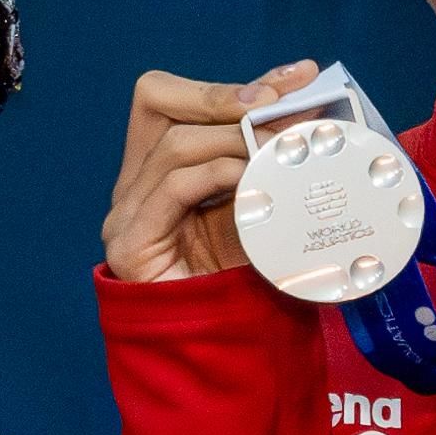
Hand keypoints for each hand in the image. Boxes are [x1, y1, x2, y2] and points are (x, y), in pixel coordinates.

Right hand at [101, 61, 314, 282]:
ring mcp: (124, 214)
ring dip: (236, 139)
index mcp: (157, 170)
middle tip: (286, 108)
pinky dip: (218, 173)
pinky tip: (252, 179)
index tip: (296, 77)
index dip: (231, 82)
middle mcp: (133, 185)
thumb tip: (312, 113)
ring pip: (174, 144)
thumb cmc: (241, 284)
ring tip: (281, 151)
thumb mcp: (258, 208)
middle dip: (228, 97)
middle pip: (158, 101)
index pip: (172, 99)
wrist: (218, 357)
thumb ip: (268, 163)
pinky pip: (172, 187)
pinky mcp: (129, 245)